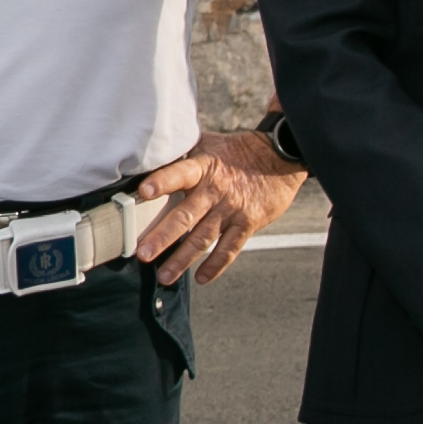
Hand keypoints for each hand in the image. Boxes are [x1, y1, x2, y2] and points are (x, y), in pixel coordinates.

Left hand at [133, 130, 308, 285]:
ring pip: (203, 238)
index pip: (179, 173)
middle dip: (163, 236)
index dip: (162, 181)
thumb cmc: (234, 152)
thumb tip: (146, 160)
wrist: (279, 158)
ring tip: (164, 276)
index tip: (144, 192)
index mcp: (202, 167)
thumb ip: (181, 156)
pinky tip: (201, 278)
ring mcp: (231, 209)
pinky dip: (215, 265)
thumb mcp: (207, 145)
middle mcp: (215, 190)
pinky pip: (229, 249)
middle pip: (185, 216)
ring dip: (182, 259)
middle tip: (143, 254)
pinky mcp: (247, 224)